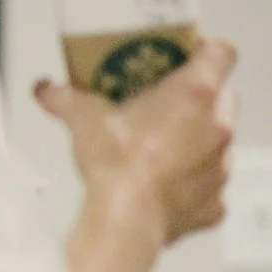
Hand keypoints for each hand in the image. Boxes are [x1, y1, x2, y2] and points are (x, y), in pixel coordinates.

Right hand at [34, 34, 238, 248]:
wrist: (125, 222)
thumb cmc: (116, 166)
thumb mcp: (82, 119)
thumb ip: (65, 97)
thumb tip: (47, 90)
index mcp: (195, 94)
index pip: (221, 52)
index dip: (206, 49)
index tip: (186, 54)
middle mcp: (218, 127)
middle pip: (223, 97)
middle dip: (199, 98)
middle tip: (164, 103)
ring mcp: (221, 166)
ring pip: (218, 141)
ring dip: (196, 140)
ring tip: (161, 148)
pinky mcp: (214, 202)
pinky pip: (209, 185)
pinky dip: (192, 183)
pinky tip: (164, 186)